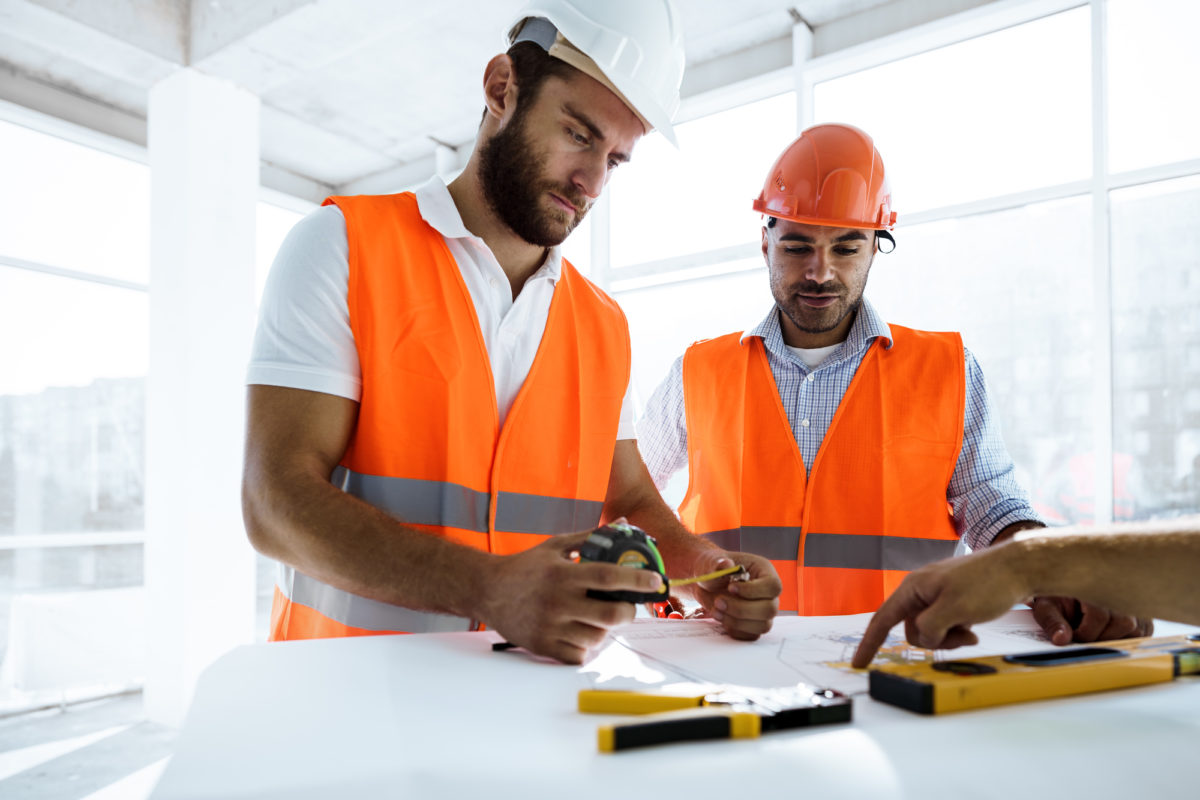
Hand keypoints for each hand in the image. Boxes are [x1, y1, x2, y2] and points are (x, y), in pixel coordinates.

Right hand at [478, 530, 664, 663]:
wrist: (487, 590)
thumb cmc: (525, 567)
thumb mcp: (556, 546)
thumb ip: (591, 538)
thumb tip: (624, 525)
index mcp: (563, 574)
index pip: (608, 577)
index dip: (636, 580)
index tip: (656, 581)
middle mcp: (558, 602)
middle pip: (610, 616)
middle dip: (628, 612)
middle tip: (627, 607)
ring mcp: (550, 627)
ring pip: (598, 637)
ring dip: (606, 629)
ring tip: (598, 617)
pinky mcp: (543, 646)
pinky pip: (580, 655)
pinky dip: (588, 646)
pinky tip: (582, 632)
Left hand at [688, 550, 780, 640]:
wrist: (706, 584)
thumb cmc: (713, 569)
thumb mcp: (711, 562)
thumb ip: (717, 564)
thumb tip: (726, 564)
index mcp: (763, 572)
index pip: (772, 586)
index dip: (754, 590)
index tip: (731, 588)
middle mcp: (767, 593)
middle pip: (769, 609)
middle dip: (741, 609)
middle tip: (718, 601)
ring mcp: (762, 611)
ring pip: (762, 625)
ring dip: (737, 622)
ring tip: (716, 611)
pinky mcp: (753, 625)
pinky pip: (751, 635)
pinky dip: (734, 630)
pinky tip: (721, 617)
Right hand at [851, 547, 1028, 667]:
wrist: (1020, 567)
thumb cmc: (988, 583)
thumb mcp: (954, 610)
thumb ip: (930, 628)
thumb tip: (924, 637)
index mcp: (914, 587)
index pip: (883, 619)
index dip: (869, 643)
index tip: (859, 664)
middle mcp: (921, 590)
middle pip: (912, 630)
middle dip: (934, 639)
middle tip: (962, 634)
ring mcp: (937, 595)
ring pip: (931, 630)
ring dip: (949, 636)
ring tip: (971, 629)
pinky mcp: (953, 600)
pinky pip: (945, 625)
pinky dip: (958, 630)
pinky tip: (973, 625)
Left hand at [1030, 597, 1152, 644]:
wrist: (1069, 588)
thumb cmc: (1058, 598)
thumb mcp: (1047, 607)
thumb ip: (1052, 622)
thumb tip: (1062, 640)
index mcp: (1095, 583)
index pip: (1100, 615)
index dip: (1085, 633)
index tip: (1073, 636)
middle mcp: (1120, 588)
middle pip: (1124, 623)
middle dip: (1101, 637)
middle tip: (1084, 636)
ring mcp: (1134, 600)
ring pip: (1136, 629)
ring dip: (1114, 638)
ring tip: (1094, 632)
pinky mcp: (1142, 613)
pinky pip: (1143, 632)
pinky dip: (1126, 638)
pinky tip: (1107, 633)